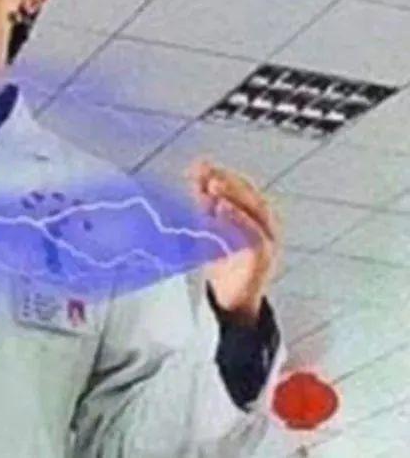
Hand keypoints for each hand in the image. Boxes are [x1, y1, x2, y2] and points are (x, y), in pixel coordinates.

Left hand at [187, 159, 280, 326]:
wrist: (232, 300)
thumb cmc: (223, 262)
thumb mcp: (211, 228)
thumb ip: (205, 204)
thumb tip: (195, 174)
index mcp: (255, 213)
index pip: (240, 186)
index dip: (221, 173)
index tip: (199, 165)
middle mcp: (266, 222)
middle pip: (249, 194)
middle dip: (226, 180)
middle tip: (204, 172)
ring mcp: (269, 238)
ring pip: (254, 210)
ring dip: (233, 195)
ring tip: (212, 185)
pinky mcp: (265, 255)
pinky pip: (254, 232)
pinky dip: (239, 218)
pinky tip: (222, 209)